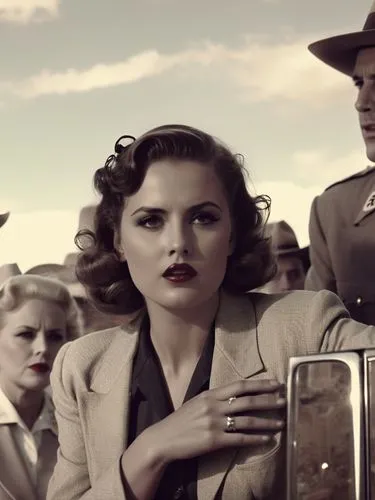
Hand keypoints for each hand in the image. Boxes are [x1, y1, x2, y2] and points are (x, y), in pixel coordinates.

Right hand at [144, 378, 285, 463]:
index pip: (240, 386)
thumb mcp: (196, 403)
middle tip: (285, 400)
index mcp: (210, 394)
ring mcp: (214, 423)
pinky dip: (255, 439)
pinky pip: (240, 439)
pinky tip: (267, 440)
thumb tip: (233, 396)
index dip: (259, 384)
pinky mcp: (214, 441)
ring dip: (266, 421)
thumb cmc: (180, 421)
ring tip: (281, 422)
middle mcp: (214, 406)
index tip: (276, 383)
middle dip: (268, 400)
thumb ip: (214, 399)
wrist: (163, 439)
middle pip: (247, 401)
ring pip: (247, 420)